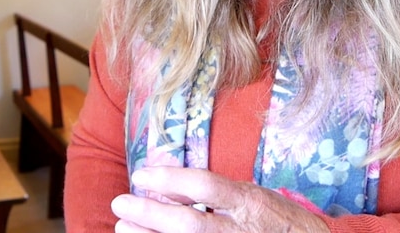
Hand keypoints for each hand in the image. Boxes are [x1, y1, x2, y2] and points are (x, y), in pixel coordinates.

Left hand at [111, 166, 329, 232]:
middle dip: (150, 213)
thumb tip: (169, 184)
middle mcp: (242, 230)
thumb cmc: (278, 222)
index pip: (205, 186)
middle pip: (189, 224)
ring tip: (124, 226)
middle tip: (121, 202)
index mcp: (250, 203)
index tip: (141, 174)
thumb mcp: (254, 195)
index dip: (169, 179)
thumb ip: (217, 192)